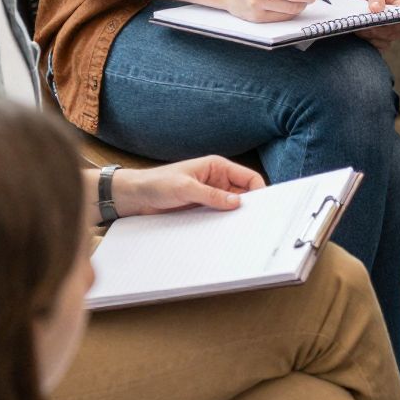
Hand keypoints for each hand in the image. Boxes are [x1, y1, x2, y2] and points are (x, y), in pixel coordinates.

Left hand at [114, 156, 263, 217]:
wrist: (135, 197)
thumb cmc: (156, 183)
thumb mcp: (185, 188)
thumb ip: (211, 195)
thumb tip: (237, 202)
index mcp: (217, 167)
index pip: (249, 178)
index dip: (259, 191)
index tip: (263, 207)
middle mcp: (217, 180)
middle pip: (244, 194)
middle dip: (249, 207)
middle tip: (254, 222)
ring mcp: (210, 196)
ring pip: (232, 207)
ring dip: (235, 217)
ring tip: (239, 229)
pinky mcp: (202, 209)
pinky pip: (219, 216)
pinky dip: (223, 224)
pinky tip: (224, 232)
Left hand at [359, 0, 399, 43]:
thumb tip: (376, 9)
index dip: (390, 24)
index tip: (376, 22)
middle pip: (394, 34)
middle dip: (378, 32)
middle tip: (364, 26)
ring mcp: (392, 31)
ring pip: (386, 41)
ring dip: (372, 37)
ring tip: (359, 28)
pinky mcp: (382, 36)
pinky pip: (378, 44)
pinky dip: (369, 41)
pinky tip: (359, 33)